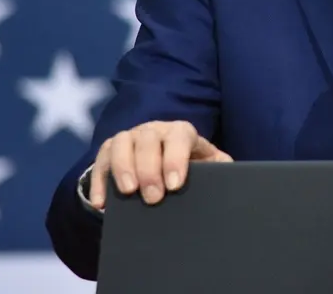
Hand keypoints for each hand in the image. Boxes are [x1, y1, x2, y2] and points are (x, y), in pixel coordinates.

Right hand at [89, 120, 231, 210]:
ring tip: (128, 192)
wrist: (166, 159)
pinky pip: (100, 160)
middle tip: (153, 198)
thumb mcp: (209, 164)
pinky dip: (99, 180)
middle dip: (149, 169)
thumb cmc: (191, 165)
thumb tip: (233, 178)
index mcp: (181, 132)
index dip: (175, 159)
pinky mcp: (109, 150)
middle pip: (147, 140)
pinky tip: (102, 203)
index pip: (179, 137)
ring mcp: (130, 137)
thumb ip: (221, 168)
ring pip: (121, 143)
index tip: (174, 185)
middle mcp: (154, 130)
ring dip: (122, 167)